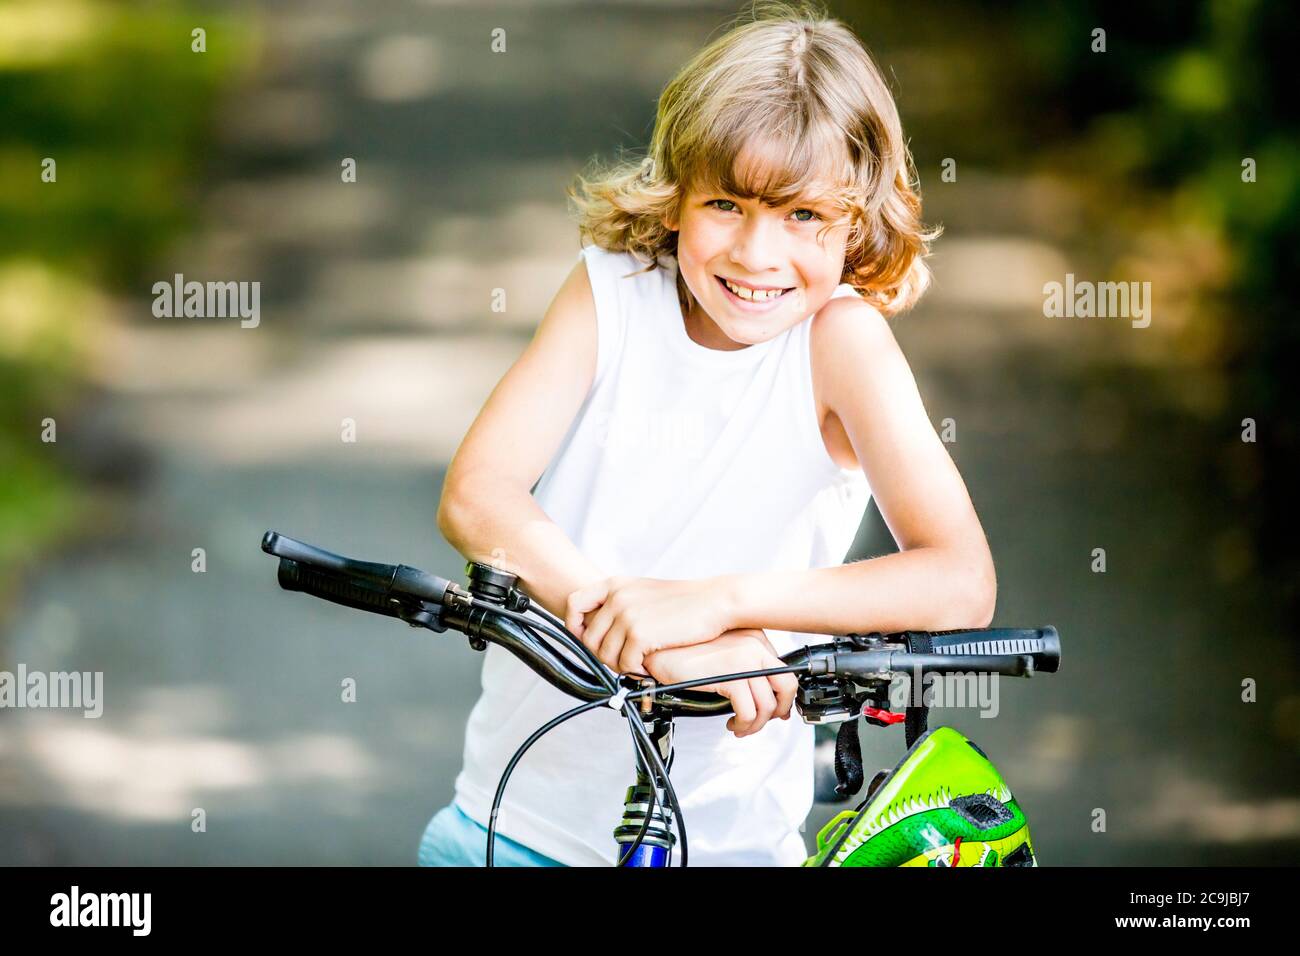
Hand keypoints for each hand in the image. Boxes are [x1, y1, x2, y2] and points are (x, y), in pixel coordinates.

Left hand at [565, 575, 733, 674]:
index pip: (574, 604)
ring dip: (621, 666)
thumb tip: (600, 630)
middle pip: (590, 639)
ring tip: (639, 663)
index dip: (575, 626)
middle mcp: (616, 598)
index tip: (586, 638)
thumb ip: (620, 604)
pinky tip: (649, 665)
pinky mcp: (640, 634)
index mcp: (615, 584)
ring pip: (606, 656)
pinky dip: (636, 671)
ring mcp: (626, 615)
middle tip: (625, 659)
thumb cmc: (684, 601)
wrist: (715, 602)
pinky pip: (625, 665)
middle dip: (605, 655)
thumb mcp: (644, 592)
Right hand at [642, 629, 796, 737]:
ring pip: (768, 704)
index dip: (781, 696)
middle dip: (777, 710)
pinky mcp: (731, 676)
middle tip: (761, 721)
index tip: (773, 709)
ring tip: (740, 727)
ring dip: (755, 724)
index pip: (784, 670)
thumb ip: (743, 666)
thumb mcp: (720, 653)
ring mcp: (744, 659)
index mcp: (753, 636)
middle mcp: (754, 644)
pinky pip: (749, 712)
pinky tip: (731, 724)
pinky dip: (742, 725)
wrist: (658, 650)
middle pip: (787, 685)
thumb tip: (761, 693)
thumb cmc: (683, 652)